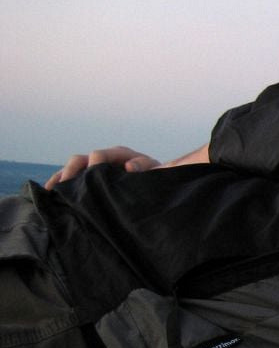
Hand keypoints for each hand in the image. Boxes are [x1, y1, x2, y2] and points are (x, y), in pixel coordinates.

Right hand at [44, 146, 161, 187]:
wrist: (157, 185)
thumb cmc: (156, 177)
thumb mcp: (155, 171)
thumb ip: (144, 166)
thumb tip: (130, 167)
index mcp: (119, 154)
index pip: (100, 155)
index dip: (93, 163)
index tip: (90, 174)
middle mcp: (104, 158)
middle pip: (80, 160)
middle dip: (71, 171)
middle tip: (64, 185)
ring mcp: (95, 168)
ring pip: (72, 168)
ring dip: (62, 178)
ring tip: (52, 191)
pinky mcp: (90, 178)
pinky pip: (71, 178)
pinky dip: (60, 183)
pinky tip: (51, 194)